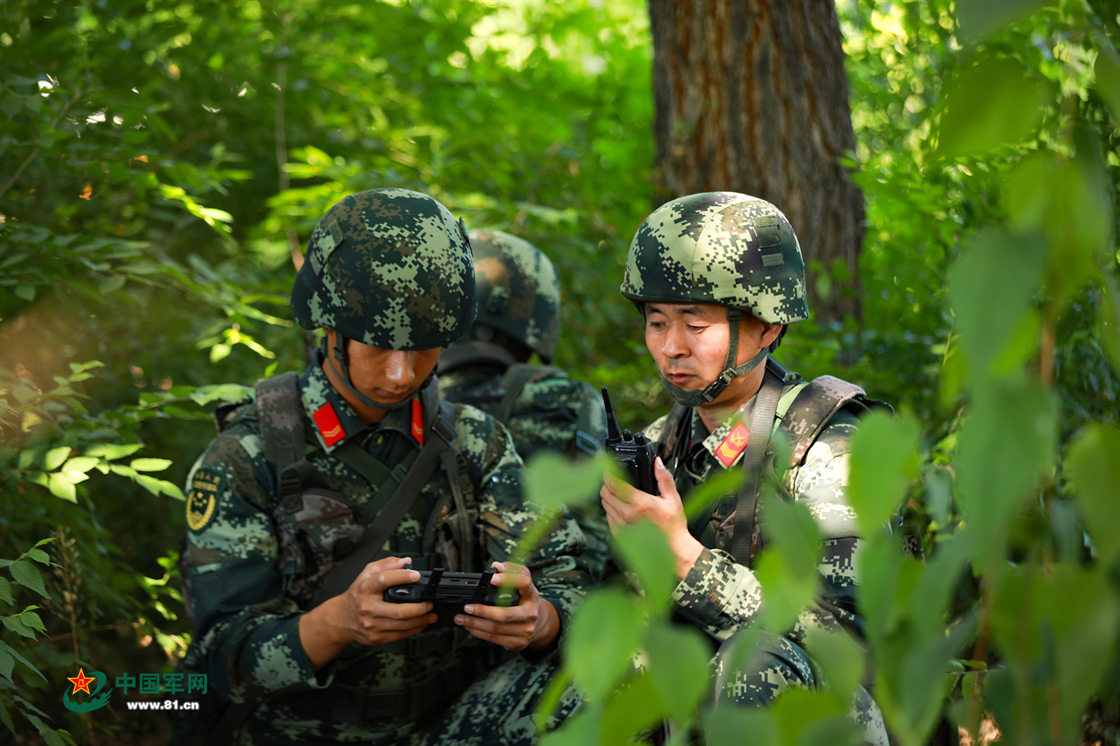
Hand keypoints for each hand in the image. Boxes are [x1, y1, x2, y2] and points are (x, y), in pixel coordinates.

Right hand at [299, 556, 435, 669]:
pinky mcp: (376, 638)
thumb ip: (386, 565)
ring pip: (402, 625)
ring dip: (421, 620)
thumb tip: (406, 561)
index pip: (384, 580)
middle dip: (420, 607)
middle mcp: (367, 608)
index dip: (402, 577)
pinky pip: (400, 635)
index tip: (416, 575)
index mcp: (365, 588)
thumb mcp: (366, 574)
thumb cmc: (357, 595)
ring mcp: (371, 625)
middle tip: (429, 603)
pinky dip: (414, 629)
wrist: (340, 619)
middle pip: (399, 610)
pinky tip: (421, 623)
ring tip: (430, 614)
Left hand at [453, 561, 559, 651]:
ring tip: (461, 618)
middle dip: (483, 611)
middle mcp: (531, 614)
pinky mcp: (518, 643)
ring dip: (475, 623)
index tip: (491, 578)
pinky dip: (479, 633)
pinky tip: (470, 627)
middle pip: (505, 614)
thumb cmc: (525, 600)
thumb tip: (496, 566)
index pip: (523, 584)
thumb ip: (511, 570)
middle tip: (467, 607)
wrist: (537, 624)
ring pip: (496, 629)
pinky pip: (494, 639)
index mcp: (532, 595)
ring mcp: (525, 631)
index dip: (507, 580)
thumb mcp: (522, 583)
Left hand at [600, 457, 702, 579]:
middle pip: (606, 494)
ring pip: (605, 506)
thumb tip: (657, 462)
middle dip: (608, 486)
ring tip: (619, 496)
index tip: (609, 471)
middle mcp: (629, 515)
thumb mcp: (672, 498)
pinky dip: (611, 512)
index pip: (615, 485)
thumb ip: (664, 478)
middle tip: (614, 483)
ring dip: (609, 498)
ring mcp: (623, 526)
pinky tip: (622, 510)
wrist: (673, 548)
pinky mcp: (620, 535)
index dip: (609, 475)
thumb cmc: (673, 526)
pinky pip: (608, 519)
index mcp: (641, 504)